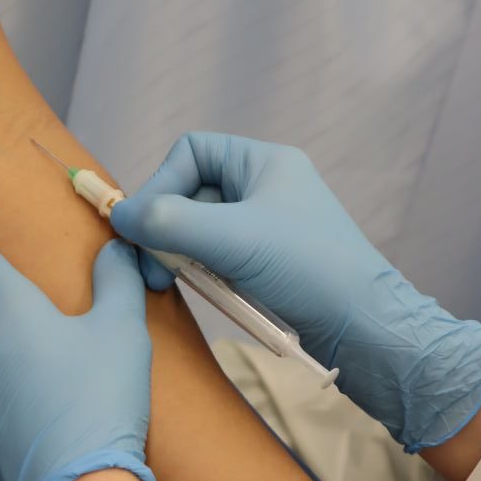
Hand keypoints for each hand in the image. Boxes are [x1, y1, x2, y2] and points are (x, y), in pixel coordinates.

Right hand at [111, 132, 480, 451]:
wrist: (362, 328)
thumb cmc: (307, 269)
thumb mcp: (232, 239)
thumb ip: (170, 222)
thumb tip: (118, 214)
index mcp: (262, 163)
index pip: (191, 153)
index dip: (160, 184)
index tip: (145, 227)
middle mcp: (262, 188)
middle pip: (190, 193)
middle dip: (165, 228)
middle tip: (150, 268)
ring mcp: (263, 228)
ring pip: (199, 230)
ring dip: (179, 254)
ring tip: (167, 282)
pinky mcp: (264, 263)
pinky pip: (216, 257)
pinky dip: (200, 272)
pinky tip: (199, 291)